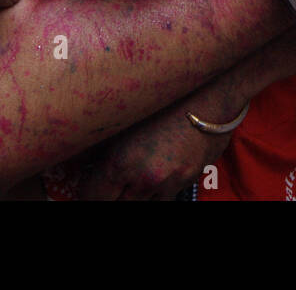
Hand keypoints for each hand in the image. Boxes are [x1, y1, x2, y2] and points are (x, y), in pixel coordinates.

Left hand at [78, 103, 234, 199]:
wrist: (212, 89)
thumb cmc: (164, 95)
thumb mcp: (124, 117)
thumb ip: (101, 144)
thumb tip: (83, 159)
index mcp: (122, 162)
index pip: (93, 198)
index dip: (87, 193)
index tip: (87, 188)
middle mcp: (145, 178)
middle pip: (118, 206)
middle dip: (110, 196)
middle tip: (108, 184)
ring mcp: (170, 182)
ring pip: (145, 203)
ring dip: (135, 194)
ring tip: (133, 176)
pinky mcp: (189, 179)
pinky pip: (167, 194)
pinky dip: (158, 188)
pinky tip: (156, 170)